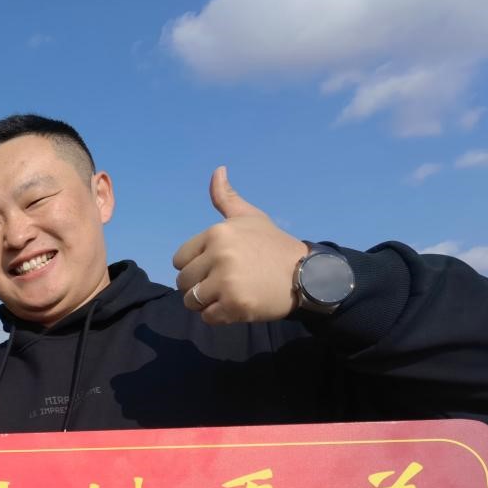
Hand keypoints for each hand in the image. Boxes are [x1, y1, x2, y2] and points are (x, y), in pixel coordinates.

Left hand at [172, 166, 308, 325]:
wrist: (307, 275)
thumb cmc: (273, 246)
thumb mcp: (251, 217)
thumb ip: (227, 198)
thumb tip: (217, 170)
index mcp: (217, 233)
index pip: (180, 260)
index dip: (195, 267)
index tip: (216, 267)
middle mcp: (219, 255)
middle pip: (183, 283)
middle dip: (199, 287)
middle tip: (225, 284)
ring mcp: (226, 281)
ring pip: (191, 302)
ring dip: (206, 304)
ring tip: (229, 295)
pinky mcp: (235, 305)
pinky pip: (207, 317)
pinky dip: (219, 317)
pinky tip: (238, 306)